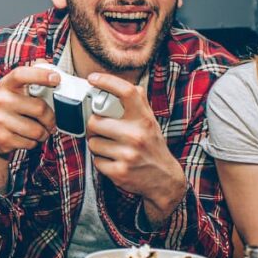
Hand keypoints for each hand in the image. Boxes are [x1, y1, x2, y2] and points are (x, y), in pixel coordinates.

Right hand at [0, 64, 57, 161]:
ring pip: (37, 130)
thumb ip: (31, 78)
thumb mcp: (15, 92)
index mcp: (5, 85)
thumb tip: (46, 64)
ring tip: (39, 131)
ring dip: (44, 133)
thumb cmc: (10, 110)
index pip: (21, 74)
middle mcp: (0, 100)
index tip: (57, 78)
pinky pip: (31, 143)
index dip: (40, 75)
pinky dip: (34, 143)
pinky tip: (26, 138)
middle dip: (51, 118)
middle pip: (39, 108)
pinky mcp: (2, 139)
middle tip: (50, 121)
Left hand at [85, 72, 184, 220]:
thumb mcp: (149, 121)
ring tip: (112, 147)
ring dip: (98, 145)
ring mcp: (128, 154)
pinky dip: (102, 161)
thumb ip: (136, 102)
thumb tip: (113, 84)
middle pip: (94, 121)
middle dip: (95, 126)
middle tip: (103, 130)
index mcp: (143, 118)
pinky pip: (96, 160)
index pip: (126, 91)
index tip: (92, 79)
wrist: (165, 179)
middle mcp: (136, 135)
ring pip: (92, 142)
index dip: (106, 81)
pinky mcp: (120, 172)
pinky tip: (114, 160)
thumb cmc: (152, 145)